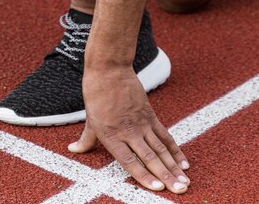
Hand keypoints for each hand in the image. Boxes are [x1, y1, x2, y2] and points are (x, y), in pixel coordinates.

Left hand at [72, 65, 188, 193]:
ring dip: (174, 167)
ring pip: (161, 149)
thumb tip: (73, 150)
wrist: (109, 69)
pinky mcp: (150, 115)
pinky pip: (165, 136)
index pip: (129, 161)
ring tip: (185, 182)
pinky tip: (184, 163)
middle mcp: (127, 131)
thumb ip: (86, 139)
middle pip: (150, 158)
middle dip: (166, 176)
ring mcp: (141, 123)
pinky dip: (175, 150)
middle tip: (180, 190)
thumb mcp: (89, 119)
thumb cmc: (96, 93)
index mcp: (110, 135)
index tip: (158, 189)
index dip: (144, 176)